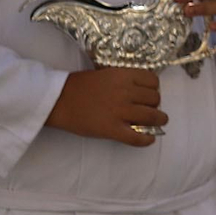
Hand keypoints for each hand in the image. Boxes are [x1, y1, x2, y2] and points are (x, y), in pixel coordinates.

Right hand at [44, 68, 164, 146]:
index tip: (149, 93)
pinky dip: (146, 140)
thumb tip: (141, 90)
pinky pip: (137, 137)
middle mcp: (126, 92)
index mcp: (124, 76)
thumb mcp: (106, 74)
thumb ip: (124, 80)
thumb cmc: (78, 86)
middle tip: (148, 108)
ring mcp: (120, 112)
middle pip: (154, 99)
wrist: (57, 100)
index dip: (153, 88)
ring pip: (152, 116)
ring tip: (158, 122)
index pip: (153, 81)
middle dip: (154, 104)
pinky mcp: (112, 129)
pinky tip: (149, 139)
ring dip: (158, 120)